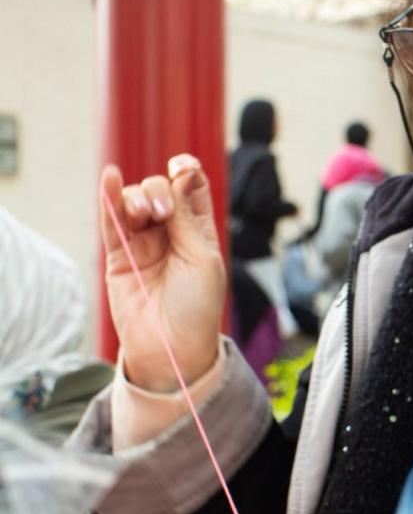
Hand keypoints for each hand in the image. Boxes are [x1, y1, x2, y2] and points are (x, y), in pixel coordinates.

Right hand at [100, 155, 225, 391]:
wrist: (172, 348)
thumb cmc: (197, 307)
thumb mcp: (202, 258)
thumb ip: (185, 218)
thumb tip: (176, 177)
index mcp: (198, 230)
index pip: (190, 188)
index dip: (185, 171)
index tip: (182, 165)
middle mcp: (169, 232)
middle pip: (160, 189)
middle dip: (160, 189)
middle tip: (164, 211)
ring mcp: (142, 243)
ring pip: (134, 202)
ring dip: (138, 197)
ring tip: (147, 211)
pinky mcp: (118, 256)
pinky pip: (111, 222)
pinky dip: (109, 199)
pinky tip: (109, 178)